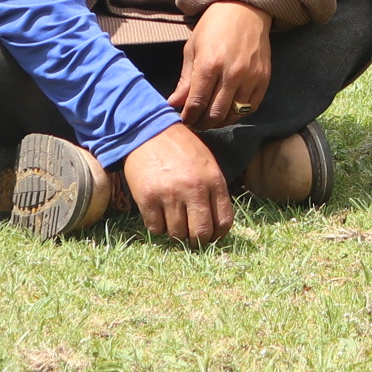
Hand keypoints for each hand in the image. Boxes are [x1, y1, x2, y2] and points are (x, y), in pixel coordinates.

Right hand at [120, 125, 232, 245]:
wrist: (149, 131)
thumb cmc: (181, 148)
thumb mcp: (207, 164)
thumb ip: (213, 191)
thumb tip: (216, 225)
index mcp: (213, 180)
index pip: (223, 222)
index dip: (218, 234)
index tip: (211, 234)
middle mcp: (193, 189)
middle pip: (201, 233)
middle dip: (198, 240)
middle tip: (192, 236)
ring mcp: (169, 195)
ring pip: (177, 234)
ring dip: (176, 232)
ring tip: (174, 219)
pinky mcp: (147, 199)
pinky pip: (156, 228)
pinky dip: (159, 226)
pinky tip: (159, 213)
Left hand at [170, 1, 275, 128]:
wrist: (244, 10)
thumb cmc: (214, 27)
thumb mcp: (193, 49)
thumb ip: (185, 80)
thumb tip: (174, 103)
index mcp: (209, 65)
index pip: (196, 104)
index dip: (189, 117)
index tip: (184, 120)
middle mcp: (231, 74)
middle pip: (215, 114)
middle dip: (202, 123)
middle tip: (196, 124)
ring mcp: (250, 78)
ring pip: (233, 114)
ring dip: (219, 122)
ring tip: (210, 119)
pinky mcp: (263, 79)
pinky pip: (251, 108)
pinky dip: (238, 114)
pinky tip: (228, 111)